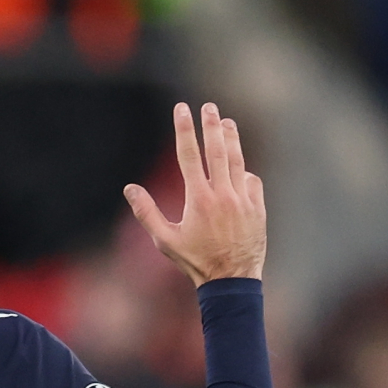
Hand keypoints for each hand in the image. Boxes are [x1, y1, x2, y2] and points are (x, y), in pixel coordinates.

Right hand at [126, 102, 264, 285]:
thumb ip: (146, 212)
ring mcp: (243, 200)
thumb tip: (129, 188)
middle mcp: (222, 195)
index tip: (182, 109)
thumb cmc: (195, 261)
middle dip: (211, 126)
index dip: (184, 129)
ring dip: (232, 140)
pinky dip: (245, 172)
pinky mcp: (258, 209)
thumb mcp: (165, 240)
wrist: (231, 281)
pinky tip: (240, 166)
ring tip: (227, 123)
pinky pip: (253, 181)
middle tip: (209, 107)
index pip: (189, 155)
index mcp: (198, 199)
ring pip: (238, 162)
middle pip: (217, 151)